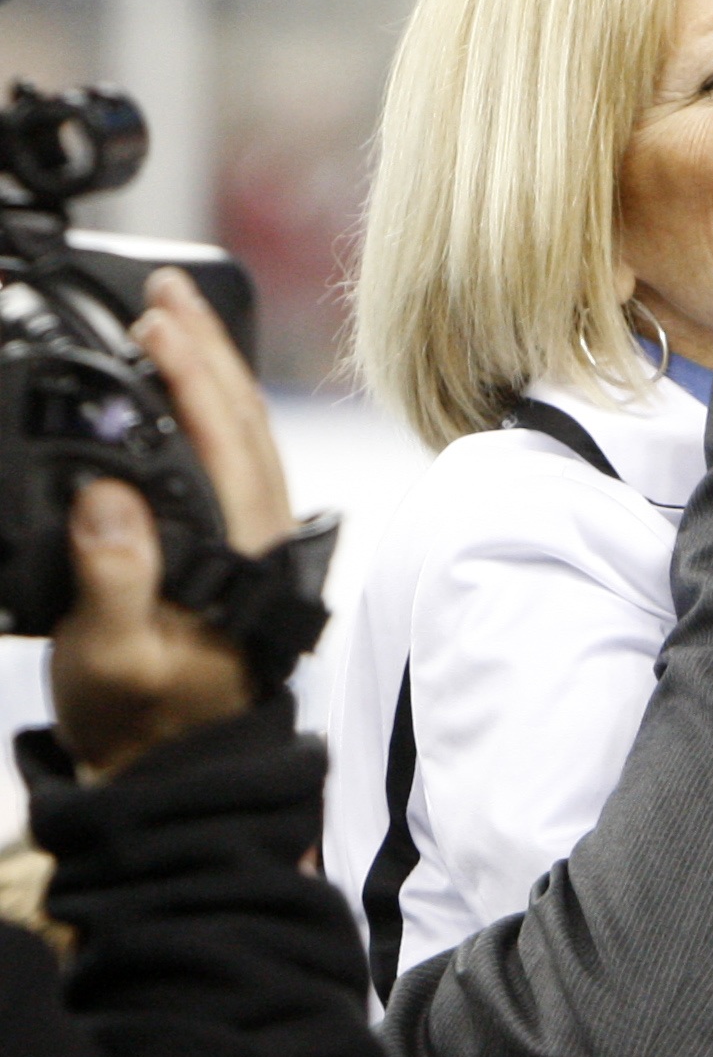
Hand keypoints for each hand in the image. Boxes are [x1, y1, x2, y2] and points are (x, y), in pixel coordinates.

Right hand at [47, 270, 294, 776]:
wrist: (170, 767)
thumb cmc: (142, 718)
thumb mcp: (111, 658)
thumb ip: (114, 580)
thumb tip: (110, 497)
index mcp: (241, 553)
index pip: (225, 443)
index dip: (194, 377)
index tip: (158, 323)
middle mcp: (258, 535)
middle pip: (243, 421)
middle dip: (207, 348)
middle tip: (167, 289)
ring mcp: (250, 536)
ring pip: (241, 432)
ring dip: (210, 368)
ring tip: (172, 312)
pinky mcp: (231, 544)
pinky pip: (227, 455)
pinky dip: (206, 407)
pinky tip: (180, 381)